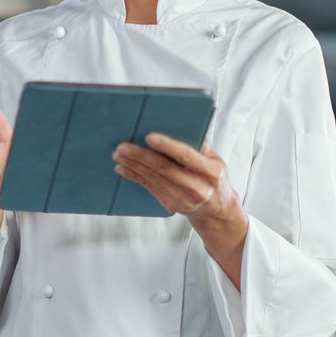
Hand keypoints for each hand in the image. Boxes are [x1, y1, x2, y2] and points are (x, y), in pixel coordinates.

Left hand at [115, 133, 249, 288]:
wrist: (216, 210)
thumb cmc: (214, 178)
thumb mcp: (216, 160)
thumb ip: (201, 145)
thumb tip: (178, 126)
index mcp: (211, 172)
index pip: (186, 156)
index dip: (167, 146)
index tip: (149, 137)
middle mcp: (197, 187)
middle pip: (164, 169)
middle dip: (141, 156)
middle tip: (123, 146)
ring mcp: (183, 198)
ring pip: (154, 179)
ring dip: (133, 166)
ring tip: (119, 154)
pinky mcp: (170, 204)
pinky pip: (149, 188)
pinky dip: (134, 177)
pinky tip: (123, 168)